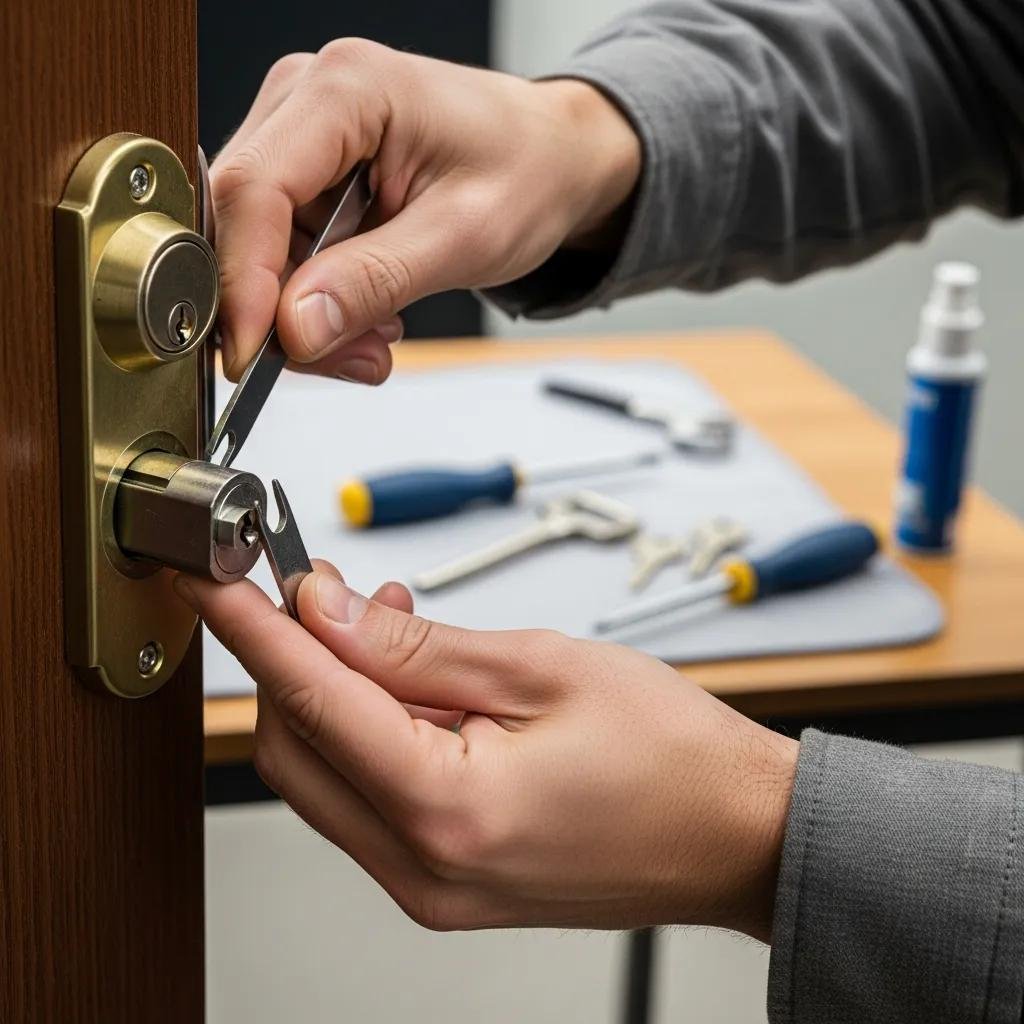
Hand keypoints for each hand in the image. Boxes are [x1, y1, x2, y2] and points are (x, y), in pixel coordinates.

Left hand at [179, 563, 796, 939]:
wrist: (737, 835)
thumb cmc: (673, 756)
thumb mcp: (540, 667)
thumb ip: (417, 646)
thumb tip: (328, 612)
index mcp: (448, 812)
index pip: (312, 702)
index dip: (254, 629)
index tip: (214, 581)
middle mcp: (424, 869)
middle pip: (297, 749)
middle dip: (296, 658)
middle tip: (324, 588)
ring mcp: (432, 886)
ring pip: (329, 775)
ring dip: (339, 692)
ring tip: (390, 624)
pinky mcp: (447, 880)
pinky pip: (373, 799)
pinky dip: (373, 733)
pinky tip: (412, 682)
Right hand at [210, 40, 640, 381]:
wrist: (552, 158)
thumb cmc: (527, 170)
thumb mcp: (464, 236)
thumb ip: (375, 281)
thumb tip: (295, 328)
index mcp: (347, 89)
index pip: (254, 188)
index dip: (242, 280)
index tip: (252, 354)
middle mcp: (308, 101)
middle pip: (246, 225)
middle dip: (287, 312)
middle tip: (355, 358)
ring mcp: (303, 140)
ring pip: (261, 253)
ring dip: (311, 317)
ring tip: (381, 334)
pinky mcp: (309, 179)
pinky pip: (285, 258)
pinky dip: (321, 304)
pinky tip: (372, 314)